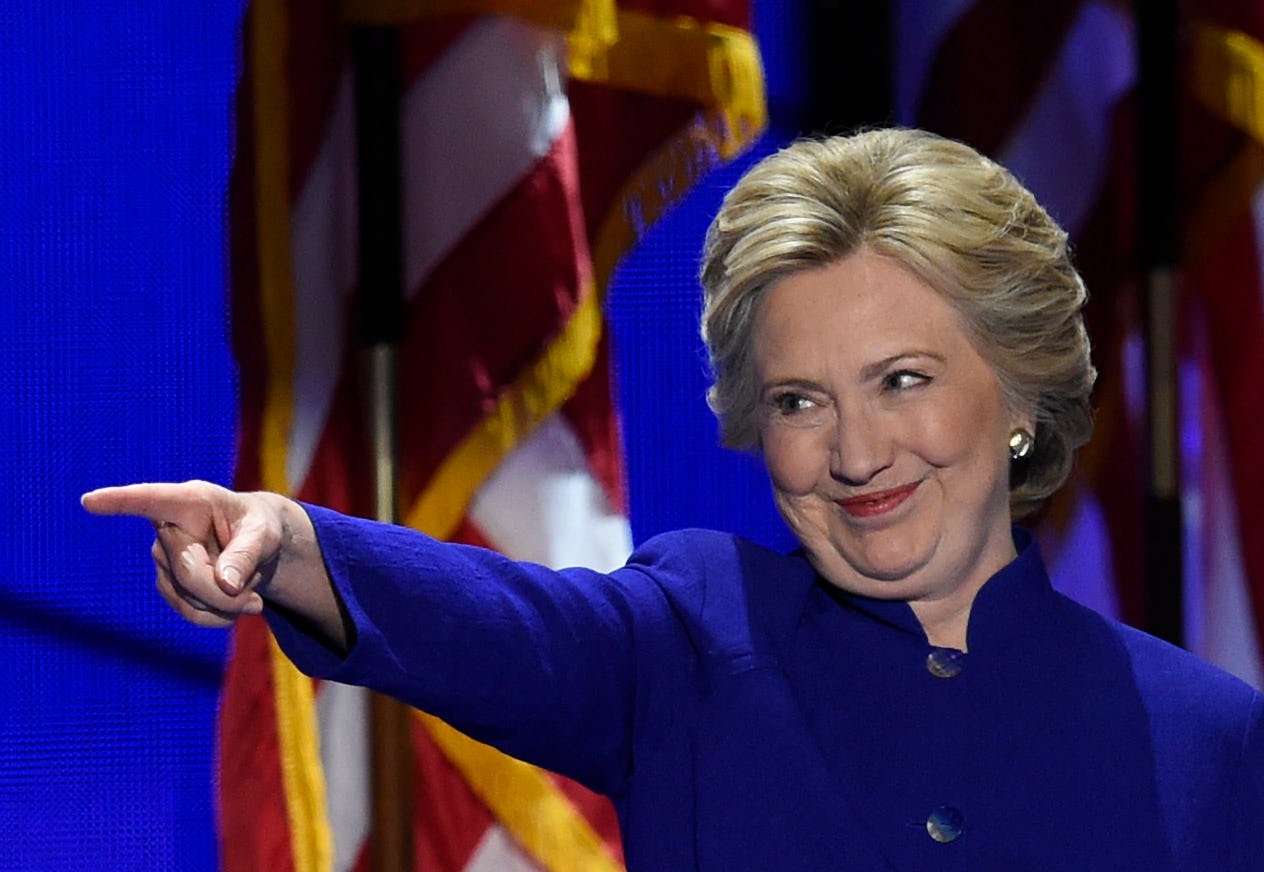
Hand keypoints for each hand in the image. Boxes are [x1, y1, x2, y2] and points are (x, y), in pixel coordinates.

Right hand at [82, 480, 286, 627]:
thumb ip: (248, 553)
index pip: (151, 500)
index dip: (120, 502)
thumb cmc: (261, 528)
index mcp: (191, 501)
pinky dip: (218, 616)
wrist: (258, 548)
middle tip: (257, 602)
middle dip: (226, 593)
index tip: (90, 500)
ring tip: (250, 592)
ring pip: (190, 598)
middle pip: (189, 572)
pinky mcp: (168, 585)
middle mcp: (168, 527)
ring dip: (227, 605)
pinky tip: (235, 605)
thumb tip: (226, 583)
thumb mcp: (266, 533)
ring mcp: (163, 558)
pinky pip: (191, 613)